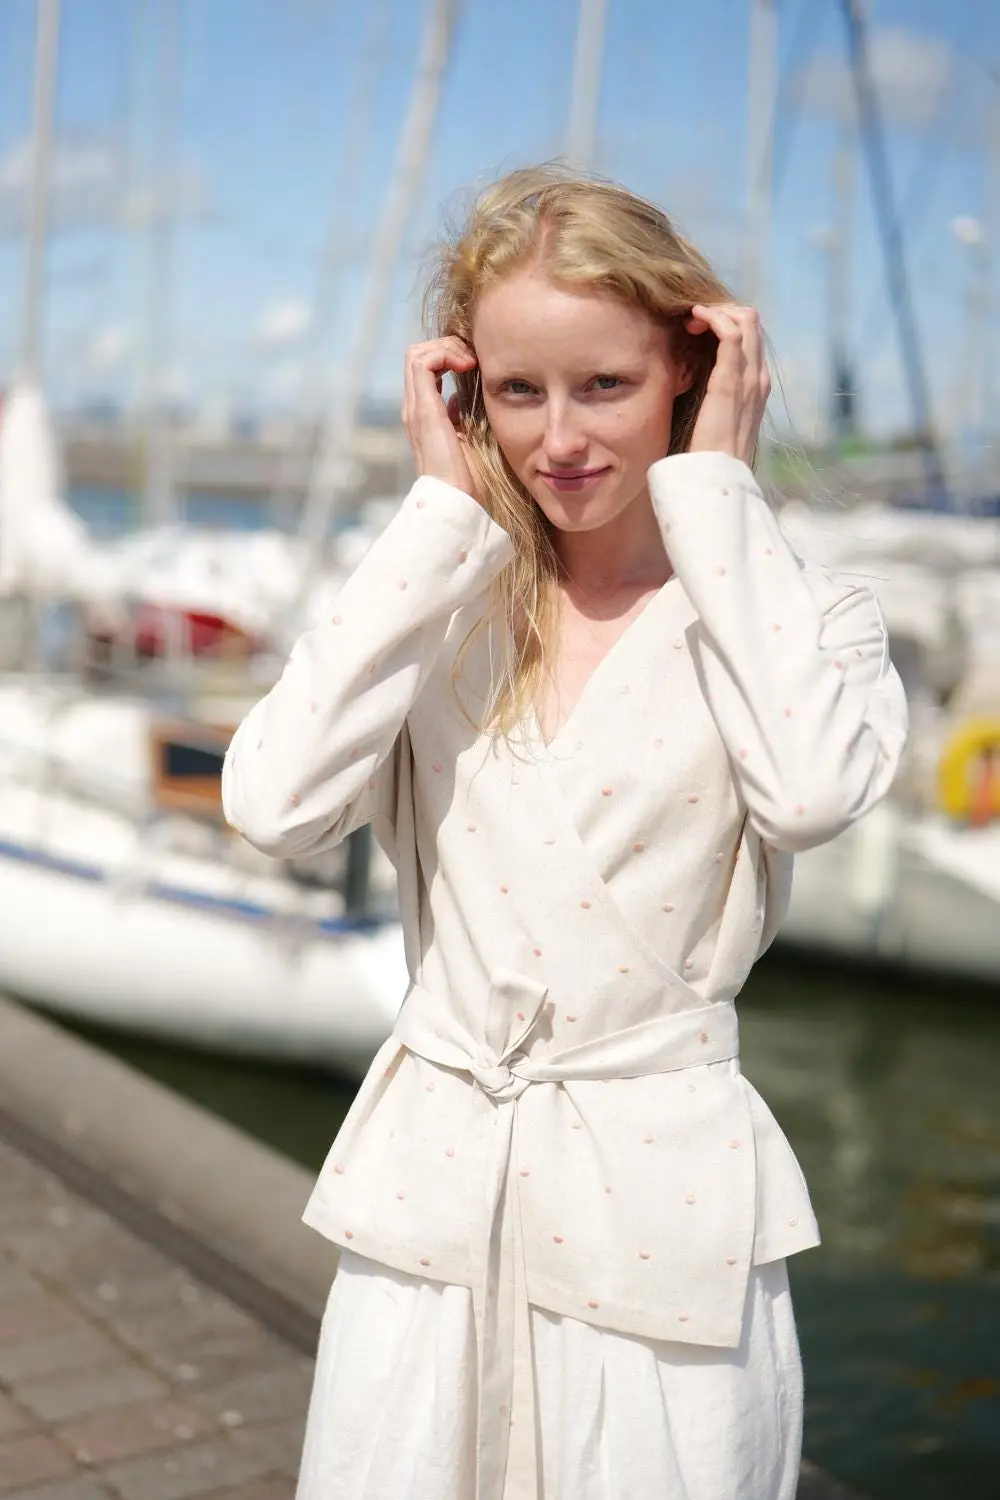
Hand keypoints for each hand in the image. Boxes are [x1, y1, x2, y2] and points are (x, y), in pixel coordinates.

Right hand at [402, 337, 479, 497]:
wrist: (456, 501)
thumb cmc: (467, 481)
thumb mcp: (466, 441)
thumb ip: (459, 419)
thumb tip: (458, 400)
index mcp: (424, 416)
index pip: (425, 369)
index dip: (448, 356)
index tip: (475, 365)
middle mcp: (414, 409)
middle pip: (418, 355)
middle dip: (448, 346)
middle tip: (474, 357)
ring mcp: (415, 408)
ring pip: (417, 353)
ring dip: (446, 347)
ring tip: (470, 360)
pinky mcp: (422, 409)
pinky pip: (423, 362)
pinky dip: (445, 355)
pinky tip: (467, 366)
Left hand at [684, 303, 769, 465]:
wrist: (717, 478)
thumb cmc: (711, 454)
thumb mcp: (717, 421)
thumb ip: (716, 399)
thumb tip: (694, 382)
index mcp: (756, 386)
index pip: (751, 335)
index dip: (725, 321)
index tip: (697, 328)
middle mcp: (758, 377)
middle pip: (751, 320)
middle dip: (720, 310)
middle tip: (691, 321)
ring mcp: (749, 378)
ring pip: (744, 319)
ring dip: (714, 311)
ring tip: (690, 320)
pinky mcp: (730, 382)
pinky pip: (730, 333)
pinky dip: (712, 317)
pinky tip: (693, 319)